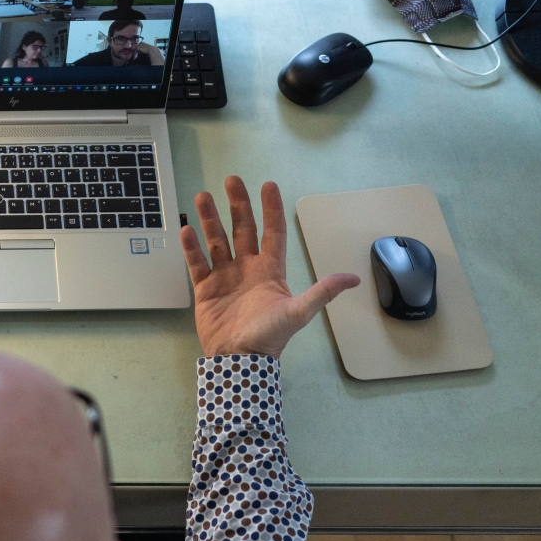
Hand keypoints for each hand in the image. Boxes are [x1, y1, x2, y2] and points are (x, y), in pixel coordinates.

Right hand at [180, 177, 358, 357]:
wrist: (238, 360)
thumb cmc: (269, 337)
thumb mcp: (298, 312)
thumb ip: (322, 292)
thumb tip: (353, 278)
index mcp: (269, 270)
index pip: (271, 232)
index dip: (271, 209)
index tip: (268, 185)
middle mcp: (247, 269)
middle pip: (241, 229)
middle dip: (237, 204)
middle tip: (231, 180)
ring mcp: (225, 277)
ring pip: (216, 241)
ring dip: (210, 219)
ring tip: (202, 197)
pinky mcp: (205, 288)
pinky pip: (197, 262)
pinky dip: (192, 247)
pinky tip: (187, 230)